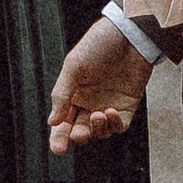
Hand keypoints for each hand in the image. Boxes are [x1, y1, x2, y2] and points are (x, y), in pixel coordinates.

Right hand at [49, 16, 153, 152]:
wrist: (130, 34)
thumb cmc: (98, 45)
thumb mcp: (73, 67)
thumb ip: (62, 95)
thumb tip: (52, 121)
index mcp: (73, 94)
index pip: (62, 123)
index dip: (58, 137)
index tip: (58, 149)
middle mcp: (90, 103)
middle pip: (80, 130)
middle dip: (77, 136)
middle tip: (77, 134)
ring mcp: (109, 105)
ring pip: (100, 131)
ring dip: (97, 129)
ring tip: (98, 115)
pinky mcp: (127, 106)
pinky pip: (120, 125)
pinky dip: (114, 125)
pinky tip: (111, 112)